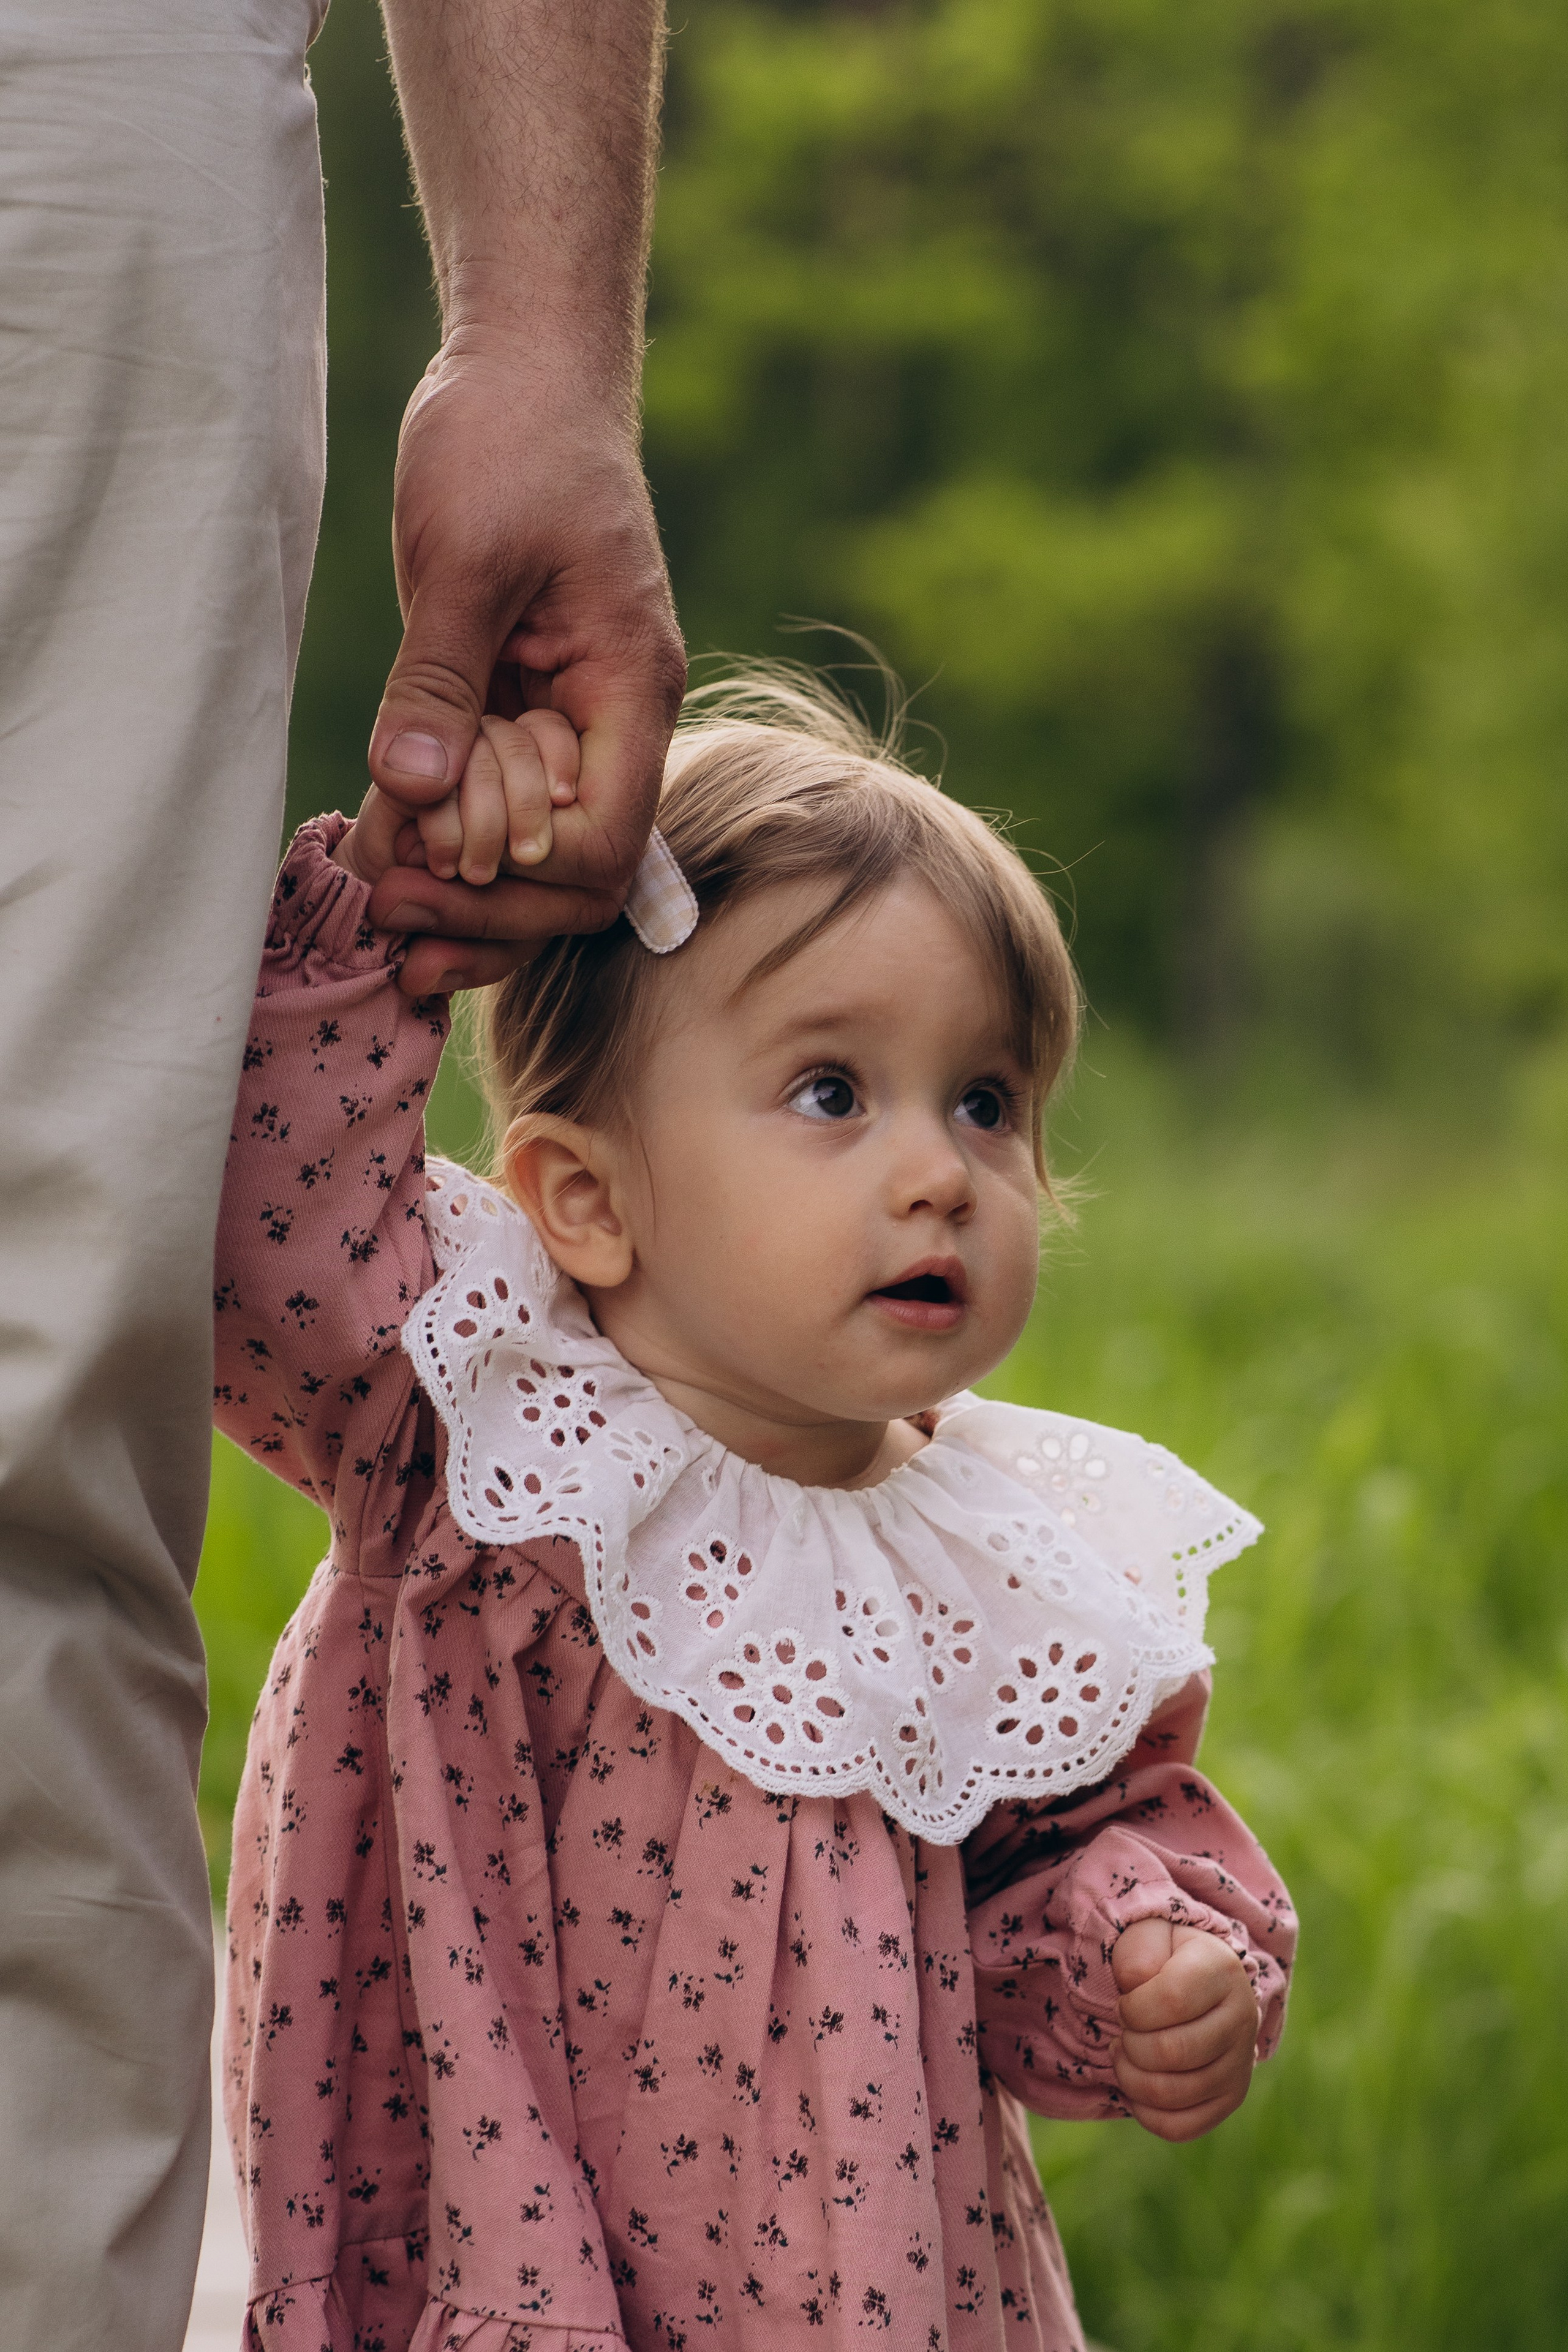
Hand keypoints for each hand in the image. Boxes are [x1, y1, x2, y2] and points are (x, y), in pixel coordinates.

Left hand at [364, 326, 685, 992]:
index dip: (517, 881)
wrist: (524, 371)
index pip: (604, 845)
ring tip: (380, 913)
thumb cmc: (511, 443)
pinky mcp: (521, 706)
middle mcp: (612, 722)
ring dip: (462, 893)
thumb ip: (441, 680)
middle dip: (486, 909)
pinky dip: (443, 840)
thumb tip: (415, 794)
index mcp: (630, 690)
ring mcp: (569, 719)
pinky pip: (495, 801)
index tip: (423, 867)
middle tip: (387, 913)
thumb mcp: (465, 558)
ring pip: (534, 852)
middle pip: (574, 875)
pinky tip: (384, 861)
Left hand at [1110, 1919, 1258, 2140]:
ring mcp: (1241, 2065)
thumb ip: (1137, 1951)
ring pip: (1174, 2093)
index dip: (1132, 2009)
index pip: (1171, 2001)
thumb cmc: (1163, 1958)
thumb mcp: (1148, 1937)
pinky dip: (1147, 2113)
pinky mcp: (1231, 2099)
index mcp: (1223, 1970)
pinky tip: (1137, 2088)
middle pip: (1172, 2052)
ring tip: (1124, 2057)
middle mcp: (1242, 2018)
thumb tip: (1136, 1985)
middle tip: (1122, 2034)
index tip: (1124, 2004)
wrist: (1198, 1983)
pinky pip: (1182, 2127)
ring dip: (1131, 2079)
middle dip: (1130, 2046)